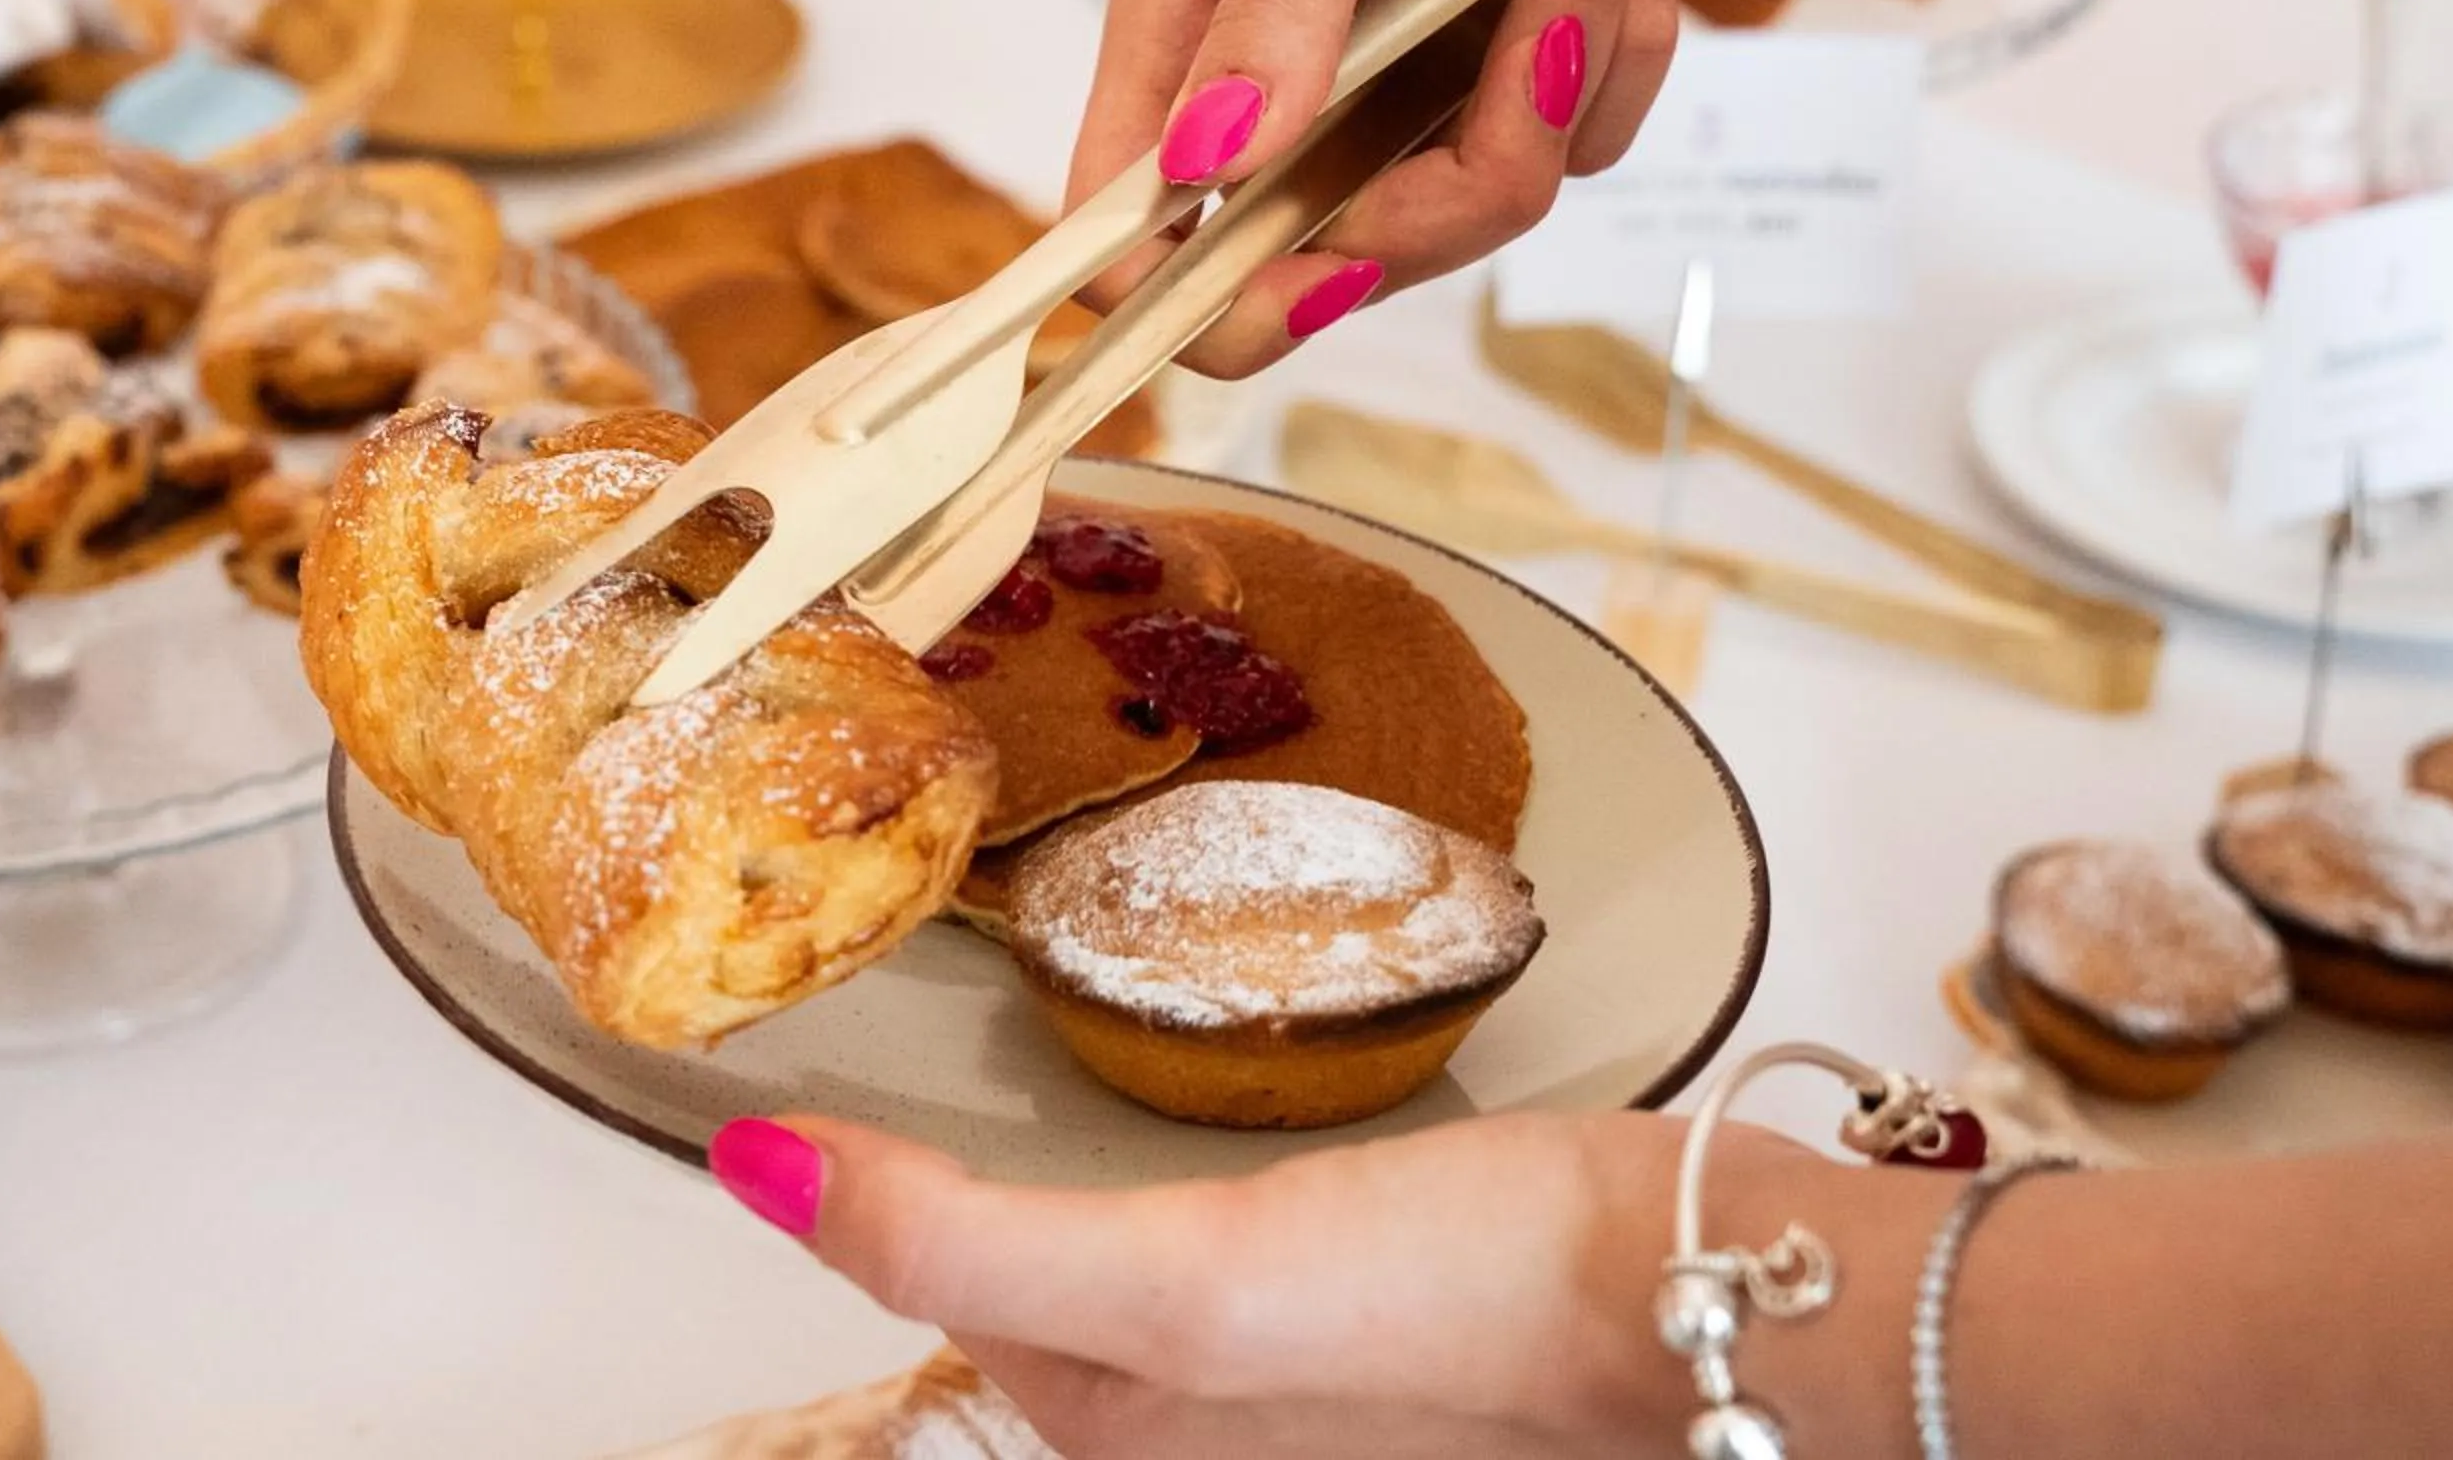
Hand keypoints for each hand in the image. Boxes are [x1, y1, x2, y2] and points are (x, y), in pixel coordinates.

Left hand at [707, 1111, 1921, 1458]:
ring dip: (1079, 1162)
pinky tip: (1219, 1111)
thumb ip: (960, 1232)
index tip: (816, 1060)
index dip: (880, 1180)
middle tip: (919, 1032)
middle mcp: (1192, 1429)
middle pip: (1035, 1287)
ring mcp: (1288, 1375)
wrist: (1703, 1290)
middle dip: (976, 1175)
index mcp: (1123, 1437)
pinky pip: (1226, 1240)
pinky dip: (1188, 1165)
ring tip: (1039, 1049)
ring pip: (1130, 1255)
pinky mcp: (1369, 1312)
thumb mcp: (1182, 1278)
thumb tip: (749, 1170)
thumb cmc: (1461, 1307)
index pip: (950, 1297)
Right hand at [1073, 0, 1683, 377]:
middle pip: (1351, 266)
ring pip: (1493, 202)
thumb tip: (1209, 163)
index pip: (1133, 255)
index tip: (1314, 271)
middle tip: (1523, 5)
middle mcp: (1286, 114)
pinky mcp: (1506, 107)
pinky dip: (1621, 33)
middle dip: (1469, 152)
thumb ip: (1272, 11)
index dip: (1203, 305)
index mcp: (1187, 58)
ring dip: (1571, 42)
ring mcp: (1402, 122)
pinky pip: (1587, 143)